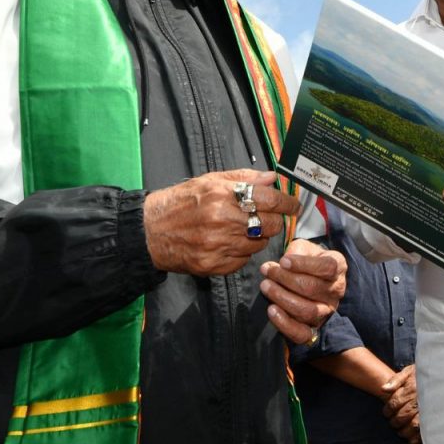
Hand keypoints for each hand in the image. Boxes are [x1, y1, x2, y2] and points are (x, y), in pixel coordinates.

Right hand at [144, 170, 298, 276]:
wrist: (150, 231)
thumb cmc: (180, 203)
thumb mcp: (209, 180)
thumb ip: (243, 178)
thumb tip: (271, 178)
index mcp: (222, 195)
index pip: (268, 199)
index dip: (286, 203)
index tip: (293, 205)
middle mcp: (222, 221)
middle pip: (269, 225)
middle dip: (273, 221)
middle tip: (267, 217)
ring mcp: (218, 246)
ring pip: (259, 244)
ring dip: (258, 237)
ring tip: (242, 229)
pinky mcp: (214, 265)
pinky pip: (244, 260)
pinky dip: (243, 252)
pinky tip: (230, 243)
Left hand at [261, 238, 346, 343]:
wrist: (312, 278)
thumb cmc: (307, 260)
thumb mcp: (305, 248)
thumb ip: (296, 251)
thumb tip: (283, 264)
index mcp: (338, 266)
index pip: (327, 267)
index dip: (303, 264)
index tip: (283, 261)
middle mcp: (336, 290)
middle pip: (311, 288)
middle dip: (284, 279)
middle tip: (267, 271)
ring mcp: (327, 311)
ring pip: (306, 310)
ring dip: (282, 298)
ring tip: (266, 286)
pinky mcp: (314, 327)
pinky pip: (301, 333)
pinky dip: (285, 324)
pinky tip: (271, 310)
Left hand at [381, 366, 421, 443]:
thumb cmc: (424, 375)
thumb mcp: (410, 371)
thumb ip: (396, 380)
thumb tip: (383, 389)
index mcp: (412, 389)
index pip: (394, 403)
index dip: (388, 410)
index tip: (386, 412)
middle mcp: (420, 400)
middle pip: (403, 416)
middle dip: (395, 422)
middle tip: (393, 423)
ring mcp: (428, 410)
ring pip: (414, 426)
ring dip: (405, 432)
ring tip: (402, 432)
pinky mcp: (436, 418)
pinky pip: (426, 432)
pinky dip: (419, 439)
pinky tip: (415, 443)